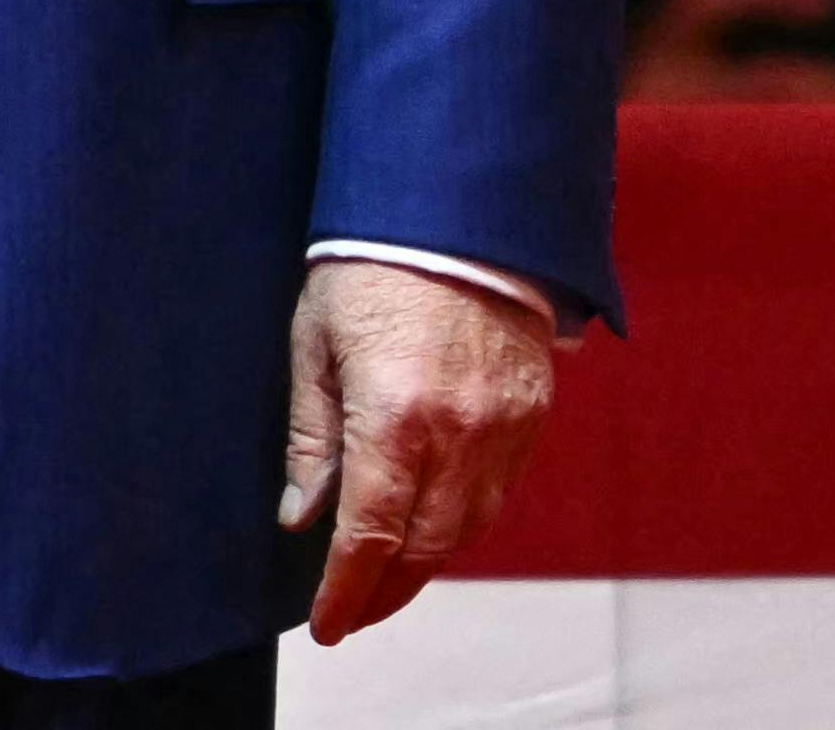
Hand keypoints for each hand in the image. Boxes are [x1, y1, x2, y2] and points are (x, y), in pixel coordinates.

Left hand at [280, 258, 557, 646]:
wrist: (458, 209)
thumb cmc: (370, 265)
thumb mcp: (315, 343)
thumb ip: (312, 437)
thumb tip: (302, 515)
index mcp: (395, 419)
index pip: (370, 538)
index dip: (347, 592)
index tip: (327, 624)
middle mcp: (458, 436)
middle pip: (425, 549)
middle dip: (386, 591)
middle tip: (354, 610)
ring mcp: (503, 427)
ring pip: (468, 529)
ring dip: (428, 562)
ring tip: (391, 576)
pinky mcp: (531, 412)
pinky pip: (500, 492)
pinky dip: (466, 521)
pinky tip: (437, 524)